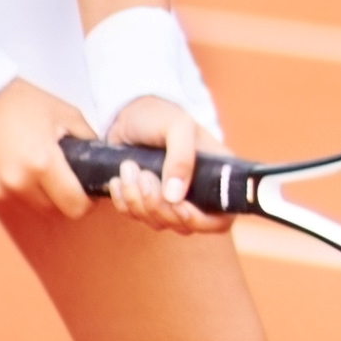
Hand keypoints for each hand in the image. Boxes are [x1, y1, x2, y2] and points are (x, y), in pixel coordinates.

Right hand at [0, 79, 99, 215]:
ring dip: (36, 196)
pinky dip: (12, 190)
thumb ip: (87, 140)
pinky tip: (11, 166)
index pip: (74, 207)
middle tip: (60, 177)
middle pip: (52, 211)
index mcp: (42, 164)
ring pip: (28, 208)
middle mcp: (16, 182)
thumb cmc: (20, 101)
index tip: (85, 193)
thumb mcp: (65, 114)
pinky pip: (5, 200)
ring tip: (34, 168)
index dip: (85, 202)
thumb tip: (101, 160)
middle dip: (61, 198)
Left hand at [90, 94, 227, 235]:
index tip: (179, 206)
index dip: (201, 221)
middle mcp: (198, 193)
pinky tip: (118, 180)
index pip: (222, 220)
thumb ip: (182, 158)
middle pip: (185, 225)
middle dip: (158, 206)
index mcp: (216, 177)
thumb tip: (175, 197)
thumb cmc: (159, 115)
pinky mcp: (147, 201)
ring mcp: (172, 200)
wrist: (127, 114)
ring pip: (158, 222)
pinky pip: (136, 217)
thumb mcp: (177, 126)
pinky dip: (123, 202)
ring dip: (137, 200)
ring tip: (128, 168)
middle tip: (144, 175)